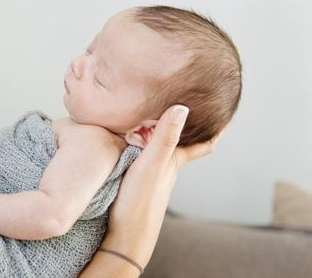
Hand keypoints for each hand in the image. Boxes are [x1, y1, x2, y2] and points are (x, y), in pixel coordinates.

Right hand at [103, 105, 220, 267]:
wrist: (124, 238)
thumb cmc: (138, 203)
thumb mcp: (151, 165)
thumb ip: (165, 139)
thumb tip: (183, 108)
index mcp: (173, 163)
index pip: (201, 145)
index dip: (214, 130)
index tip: (222, 115)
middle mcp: (166, 169)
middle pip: (182, 145)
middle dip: (187, 128)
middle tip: (187, 108)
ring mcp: (152, 178)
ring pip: (164, 152)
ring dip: (165, 137)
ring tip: (160, 121)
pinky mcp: (137, 183)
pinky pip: (146, 159)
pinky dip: (146, 147)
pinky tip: (135, 146)